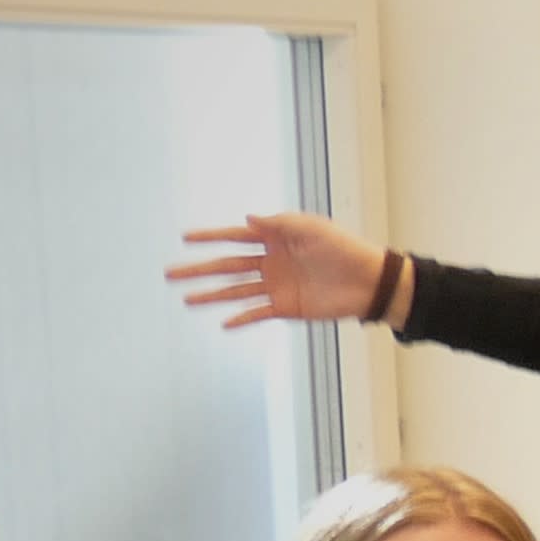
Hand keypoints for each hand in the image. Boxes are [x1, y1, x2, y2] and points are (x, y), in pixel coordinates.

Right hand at [169, 210, 387, 329]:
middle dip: (199, 269)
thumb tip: (247, 217)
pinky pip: (258, 313)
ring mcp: (277, 286)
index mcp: (276, 239)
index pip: (236, 237)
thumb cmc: (344, 249)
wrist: (370, 281)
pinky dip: (241, 319)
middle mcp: (271, 262)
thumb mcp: (312, 229)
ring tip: (186, 299)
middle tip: (170, 273)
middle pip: (227, 266)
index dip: (211, 237)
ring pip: (236, 291)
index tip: (185, 238)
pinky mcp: (287, 307)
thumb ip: (279, 223)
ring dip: (212, 295)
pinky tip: (223, 323)